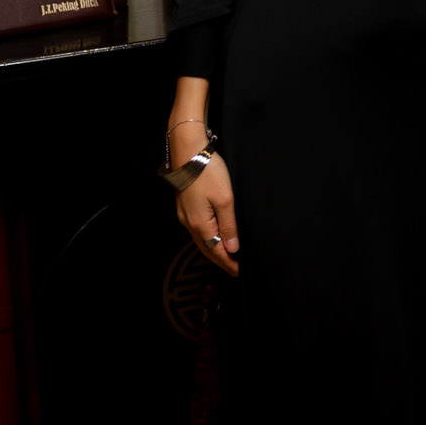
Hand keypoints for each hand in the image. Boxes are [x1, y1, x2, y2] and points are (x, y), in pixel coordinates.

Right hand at [174, 151, 239, 276]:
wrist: (188, 152)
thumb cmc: (208, 173)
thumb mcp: (225, 199)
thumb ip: (229, 225)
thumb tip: (232, 248)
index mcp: (200, 224)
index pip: (217, 252)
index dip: (229, 263)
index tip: (240, 272)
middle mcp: (190, 223)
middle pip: (208, 249)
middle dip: (222, 260)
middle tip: (236, 269)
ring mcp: (185, 215)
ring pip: (202, 240)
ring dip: (215, 250)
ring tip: (229, 256)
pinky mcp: (185, 206)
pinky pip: (199, 229)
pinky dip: (209, 237)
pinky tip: (216, 236)